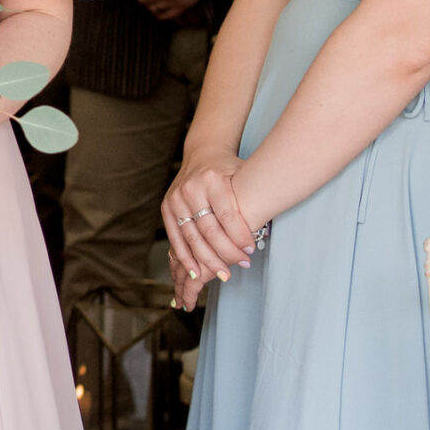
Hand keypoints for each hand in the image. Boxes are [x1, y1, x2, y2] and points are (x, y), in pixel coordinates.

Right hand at [162, 145, 256, 303]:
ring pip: (192, 237)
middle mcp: (190, 189)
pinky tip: (197, 272)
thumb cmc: (228, 169)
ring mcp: (175, 199)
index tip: (250, 250)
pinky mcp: (166, 208)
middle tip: (242, 264)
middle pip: (209, 229)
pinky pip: (176, 238)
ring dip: (208, 260)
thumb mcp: (242, 176)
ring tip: (224, 274)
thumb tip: (262, 233)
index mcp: (211, 179)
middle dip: (226, 252)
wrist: (202, 155)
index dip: (239, 236)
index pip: (226, 214)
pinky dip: (186, 257)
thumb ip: (247, 200)